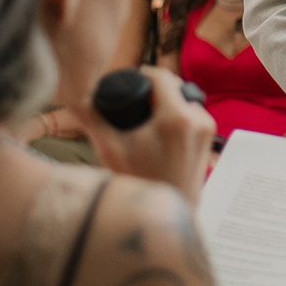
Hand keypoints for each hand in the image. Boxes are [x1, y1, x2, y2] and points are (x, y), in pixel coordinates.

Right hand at [74, 66, 214, 204]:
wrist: (166, 212)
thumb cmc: (138, 182)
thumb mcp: (110, 149)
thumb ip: (92, 118)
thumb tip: (75, 97)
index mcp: (176, 117)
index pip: (162, 76)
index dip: (143, 73)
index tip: (130, 80)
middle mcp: (198, 119)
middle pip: (174, 87)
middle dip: (154, 89)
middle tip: (135, 100)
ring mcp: (207, 129)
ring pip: (184, 100)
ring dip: (167, 102)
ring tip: (146, 116)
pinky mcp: (209, 139)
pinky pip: (192, 114)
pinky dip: (177, 115)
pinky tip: (161, 127)